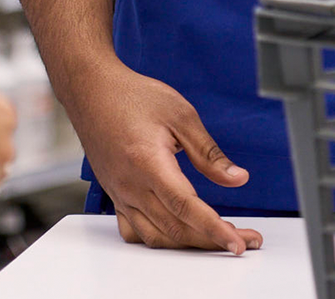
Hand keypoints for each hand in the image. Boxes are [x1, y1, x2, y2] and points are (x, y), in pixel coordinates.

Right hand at [68, 60, 262, 253]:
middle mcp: (130, 185)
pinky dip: (161, 240)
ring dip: (189, 244)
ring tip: (217, 239)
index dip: (215, 229)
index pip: (186, 207)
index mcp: (148, 163)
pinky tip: (179, 235)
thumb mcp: (180, 115)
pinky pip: (136, 231)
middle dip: (212, 241)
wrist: (91, 90)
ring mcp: (120, 194)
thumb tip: (238, 179)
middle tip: (244, 241)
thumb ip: (208, 152)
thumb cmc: (132, 96)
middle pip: (175, 229)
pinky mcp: (115, 195)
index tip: (238, 244)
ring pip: (156, 236)